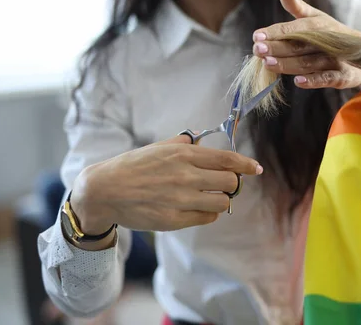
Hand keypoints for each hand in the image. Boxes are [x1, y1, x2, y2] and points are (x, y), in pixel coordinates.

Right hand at [70, 135, 262, 234]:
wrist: (104, 191)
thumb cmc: (133, 166)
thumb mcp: (158, 148)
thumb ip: (184, 144)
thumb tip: (203, 140)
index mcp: (183, 155)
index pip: (227, 160)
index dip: (246, 165)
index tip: (256, 168)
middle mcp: (185, 176)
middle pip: (230, 182)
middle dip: (233, 182)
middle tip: (225, 183)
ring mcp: (181, 200)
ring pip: (222, 202)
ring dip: (221, 199)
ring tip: (210, 195)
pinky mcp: (175, 220)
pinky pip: (207, 217)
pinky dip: (208, 212)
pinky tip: (197, 207)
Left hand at [252, 0, 360, 88]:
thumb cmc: (332, 34)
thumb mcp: (316, 17)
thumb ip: (295, 5)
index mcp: (317, 25)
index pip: (293, 29)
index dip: (275, 32)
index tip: (257, 36)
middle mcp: (326, 41)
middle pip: (297, 45)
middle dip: (277, 47)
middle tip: (257, 50)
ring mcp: (335, 59)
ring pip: (308, 62)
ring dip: (288, 64)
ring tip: (267, 64)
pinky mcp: (342, 76)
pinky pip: (326, 78)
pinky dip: (313, 80)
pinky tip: (298, 82)